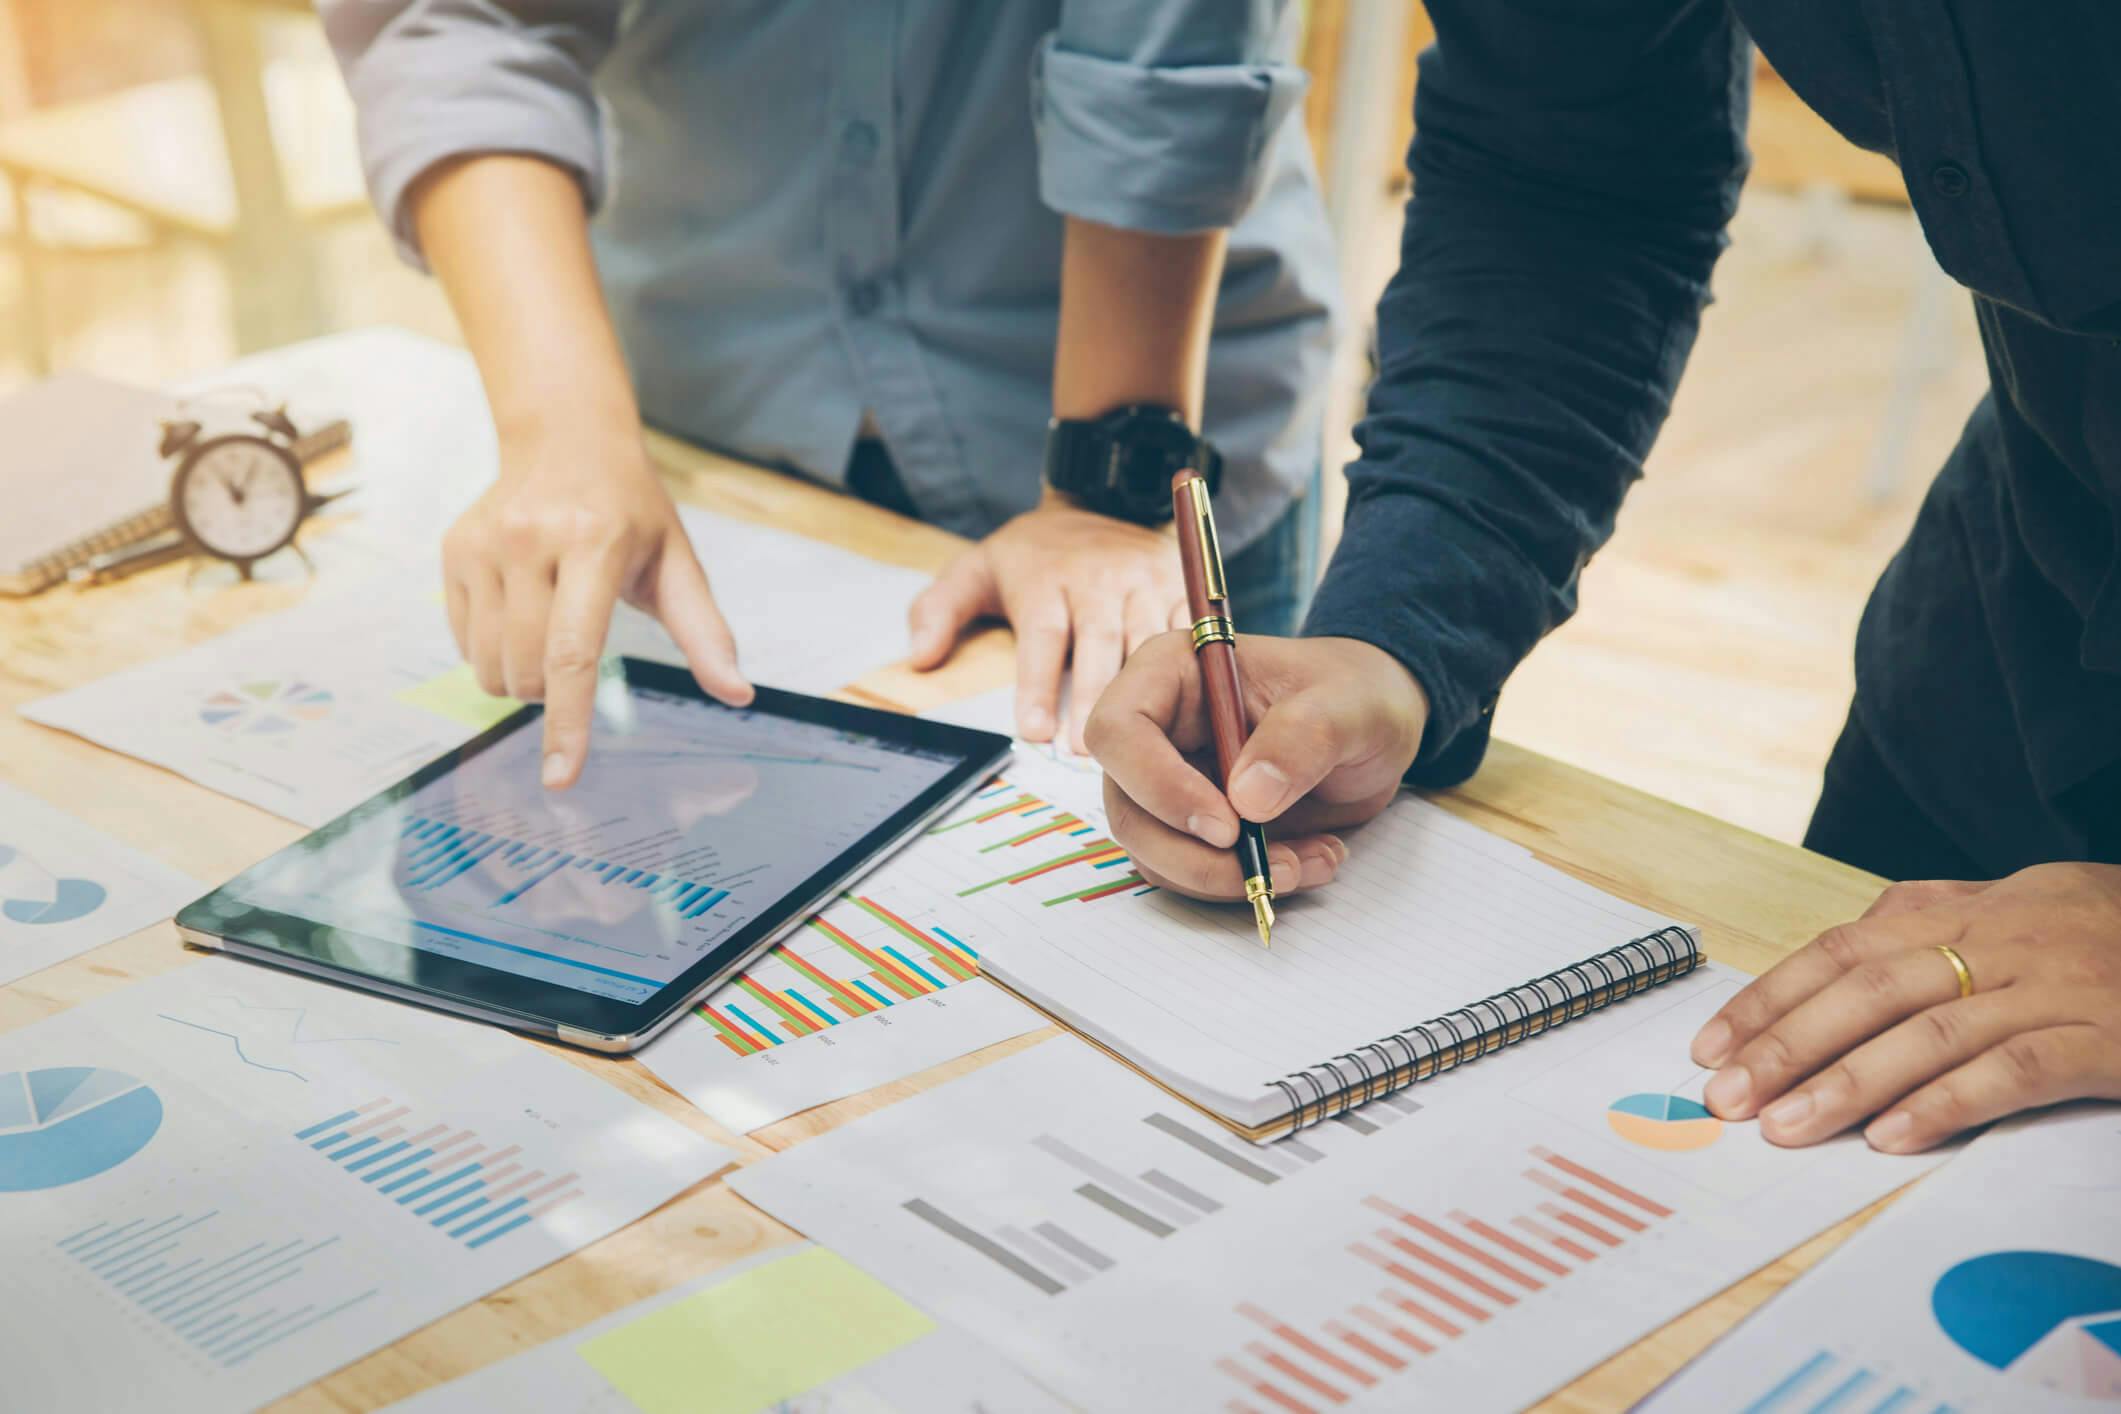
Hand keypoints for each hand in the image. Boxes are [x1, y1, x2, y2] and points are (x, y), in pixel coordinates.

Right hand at [442, 426, 752, 788]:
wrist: (565, 436)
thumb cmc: (630, 508)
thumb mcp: (678, 560)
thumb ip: (705, 632)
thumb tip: (738, 693)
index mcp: (594, 543)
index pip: (573, 652)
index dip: (567, 722)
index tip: (561, 776)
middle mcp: (531, 539)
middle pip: (528, 670)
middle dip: (551, 698)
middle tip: (578, 656)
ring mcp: (484, 543)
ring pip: (489, 666)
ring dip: (520, 679)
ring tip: (551, 632)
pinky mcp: (454, 550)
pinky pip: (465, 642)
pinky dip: (494, 650)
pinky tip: (521, 609)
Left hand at [908, 493, 1186, 748]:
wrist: (1102, 499)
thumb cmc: (1036, 553)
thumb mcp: (979, 567)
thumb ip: (941, 609)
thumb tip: (918, 659)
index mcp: (1047, 579)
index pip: (1041, 636)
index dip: (1038, 685)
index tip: (1035, 731)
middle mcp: (1097, 579)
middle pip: (1097, 642)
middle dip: (1094, 697)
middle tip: (1087, 753)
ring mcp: (1143, 581)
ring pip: (1146, 639)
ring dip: (1145, 691)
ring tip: (1140, 744)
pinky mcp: (1179, 585)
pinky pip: (1189, 627)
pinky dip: (1194, 665)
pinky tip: (1193, 708)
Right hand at [1084, 633, 1427, 899]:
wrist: (1372, 727)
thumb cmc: (1354, 694)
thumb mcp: (1349, 706)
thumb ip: (1303, 738)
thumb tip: (1247, 799)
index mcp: (1172, 674)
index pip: (1119, 732)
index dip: (1158, 786)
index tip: (1227, 826)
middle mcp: (1155, 731)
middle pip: (1128, 809)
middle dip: (1196, 856)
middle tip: (1274, 868)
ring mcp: (1166, 783)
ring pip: (1154, 854)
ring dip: (1228, 877)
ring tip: (1312, 861)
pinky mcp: (1189, 827)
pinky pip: (1191, 873)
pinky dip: (1245, 882)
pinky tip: (1309, 860)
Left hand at [1690, 862, 2120, 1152]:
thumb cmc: (2117, 930)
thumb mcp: (2026, 905)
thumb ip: (1941, 917)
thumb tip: (1854, 938)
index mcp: (1970, 906)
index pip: (1843, 949)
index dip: (1773, 997)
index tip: (1715, 1045)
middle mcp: (2004, 939)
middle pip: (1869, 989)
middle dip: (1788, 1045)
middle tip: (1728, 1097)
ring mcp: (2057, 986)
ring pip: (1928, 1032)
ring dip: (1847, 1084)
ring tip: (1787, 1126)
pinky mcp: (2108, 1037)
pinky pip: (2014, 1070)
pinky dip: (1946, 1103)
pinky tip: (1892, 1138)